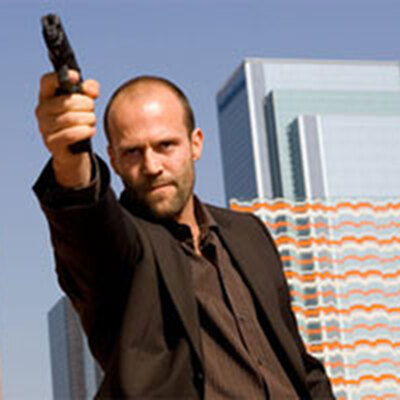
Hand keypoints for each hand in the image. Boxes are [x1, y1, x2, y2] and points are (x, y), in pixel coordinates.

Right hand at [35, 70, 99, 187]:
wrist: (73, 152)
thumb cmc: (78, 123)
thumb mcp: (84, 104)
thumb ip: (88, 91)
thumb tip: (92, 89)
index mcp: (47, 96)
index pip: (47, 81)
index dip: (61, 77)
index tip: (76, 77)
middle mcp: (42, 110)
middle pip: (68, 101)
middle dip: (87, 105)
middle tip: (92, 110)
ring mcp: (44, 127)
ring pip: (72, 118)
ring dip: (89, 119)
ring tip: (92, 121)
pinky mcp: (51, 143)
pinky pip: (71, 134)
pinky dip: (85, 131)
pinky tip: (91, 131)